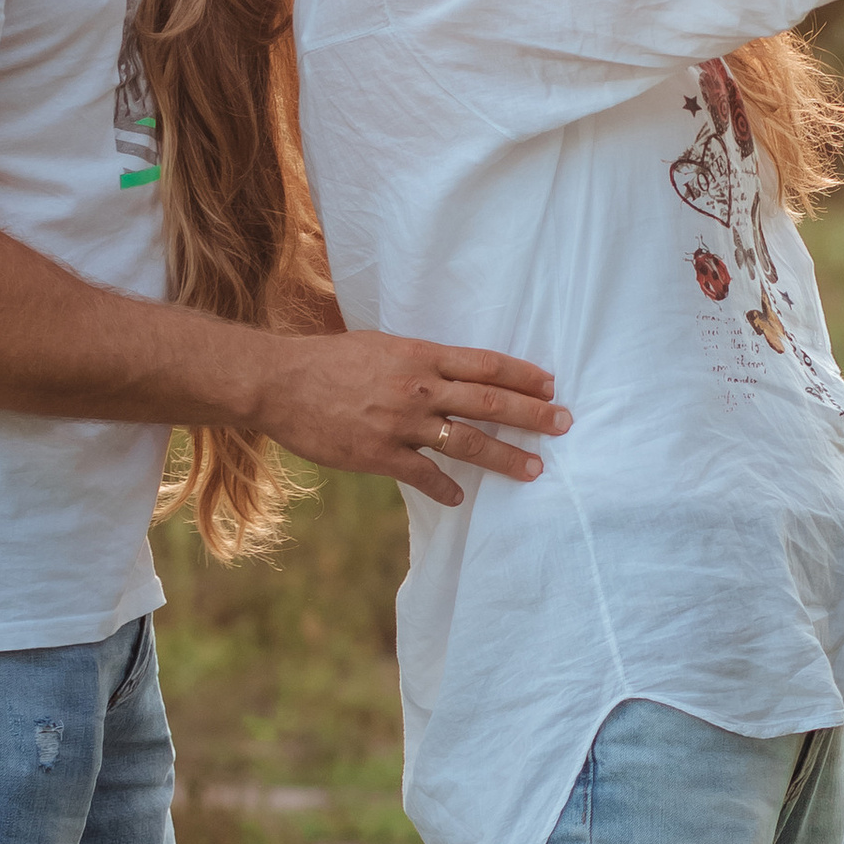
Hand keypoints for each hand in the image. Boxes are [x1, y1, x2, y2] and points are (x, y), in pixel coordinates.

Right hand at [254, 331, 571, 509]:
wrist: (279, 382)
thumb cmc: (329, 359)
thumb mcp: (380, 346)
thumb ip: (418, 360)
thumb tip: (451, 371)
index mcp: (420, 356)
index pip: (484, 364)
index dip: (521, 375)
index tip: (550, 385)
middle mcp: (418, 388)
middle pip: (488, 402)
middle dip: (531, 415)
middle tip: (564, 424)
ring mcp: (400, 423)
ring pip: (466, 442)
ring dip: (505, 457)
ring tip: (535, 469)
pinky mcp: (379, 454)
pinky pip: (423, 476)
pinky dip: (446, 488)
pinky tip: (461, 497)